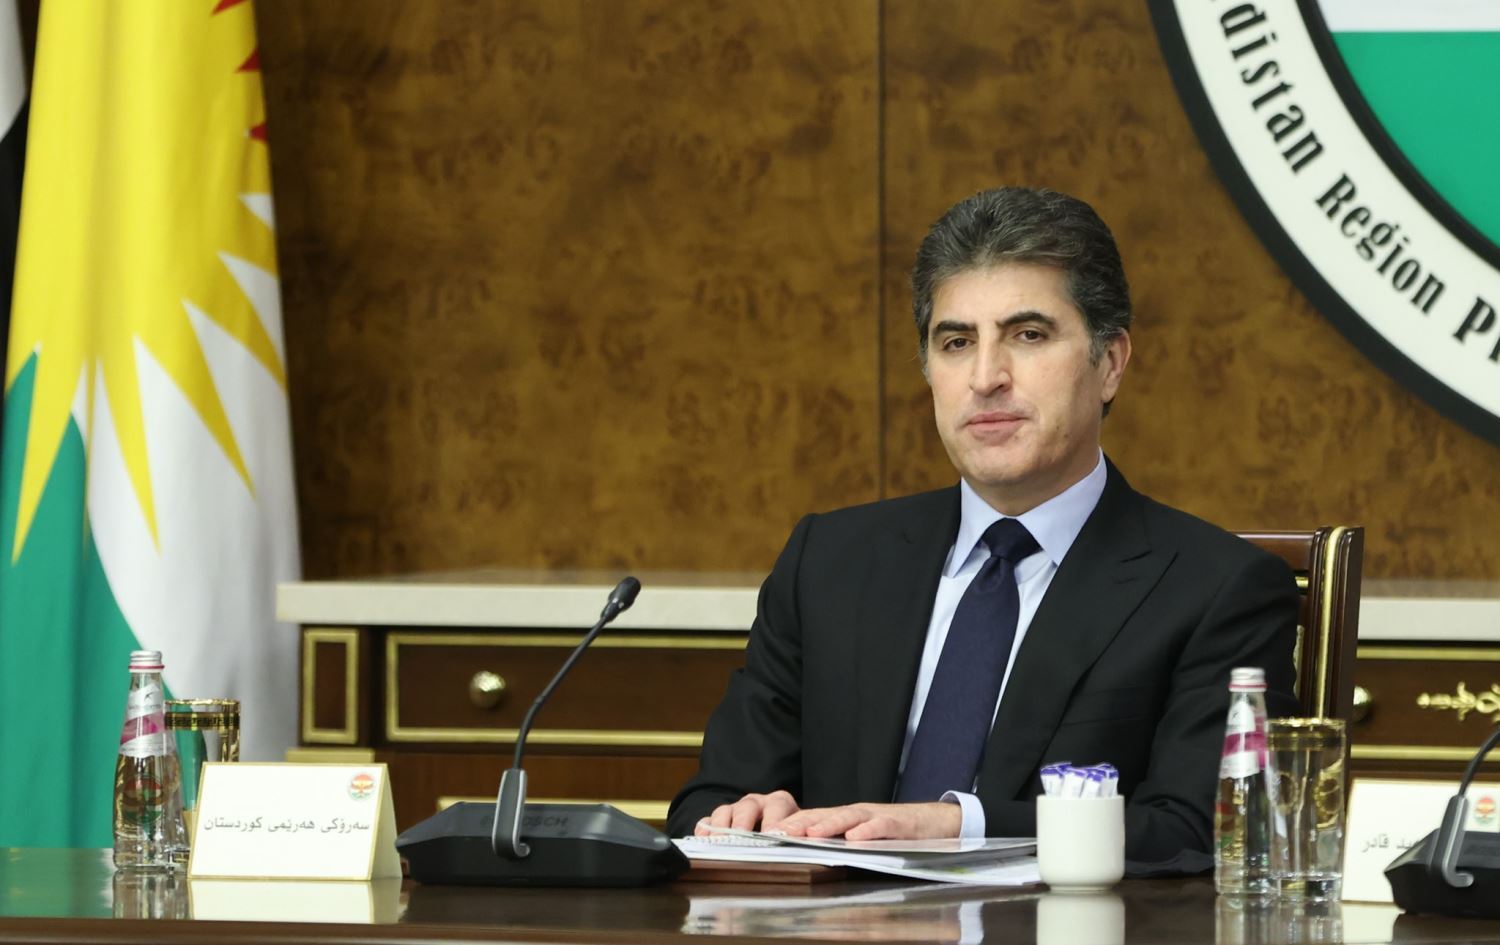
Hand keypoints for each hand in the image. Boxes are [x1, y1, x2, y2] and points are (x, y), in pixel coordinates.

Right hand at [695, 790, 800, 835]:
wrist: (774, 834)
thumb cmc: (787, 836)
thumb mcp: (797, 834)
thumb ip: (800, 838)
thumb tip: (806, 843)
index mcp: (778, 803)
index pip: (777, 805)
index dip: (774, 819)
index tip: (772, 834)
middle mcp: (756, 803)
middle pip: (748, 806)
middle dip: (743, 821)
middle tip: (741, 835)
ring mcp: (735, 810)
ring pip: (725, 811)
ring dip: (721, 826)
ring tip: (718, 841)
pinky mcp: (718, 821)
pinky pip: (708, 821)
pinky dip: (705, 830)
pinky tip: (703, 840)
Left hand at [774, 802, 960, 840]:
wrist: (935, 822)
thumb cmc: (895, 832)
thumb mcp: (863, 837)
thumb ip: (839, 842)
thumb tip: (810, 854)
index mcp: (846, 819)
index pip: (813, 818)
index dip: (791, 825)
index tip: (768, 834)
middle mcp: (857, 814)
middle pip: (825, 815)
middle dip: (801, 822)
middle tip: (780, 832)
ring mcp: (877, 817)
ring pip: (849, 817)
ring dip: (829, 824)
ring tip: (811, 833)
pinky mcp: (899, 825)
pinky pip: (881, 826)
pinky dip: (868, 831)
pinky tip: (855, 838)